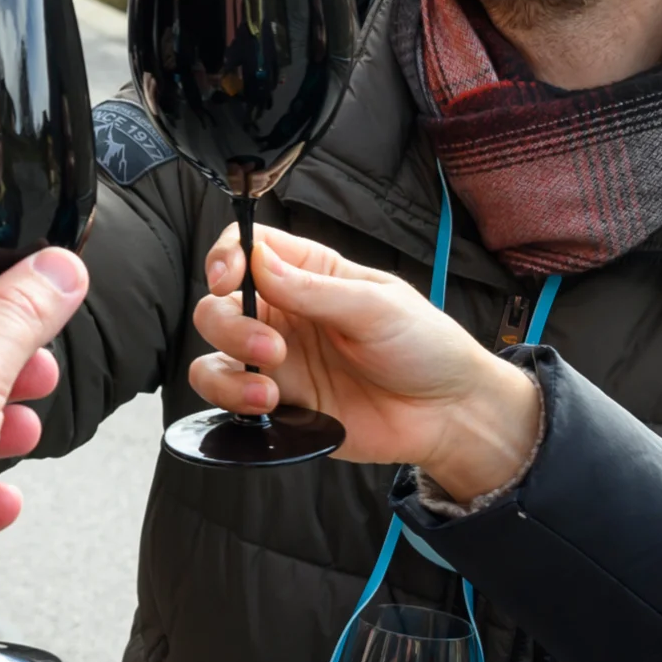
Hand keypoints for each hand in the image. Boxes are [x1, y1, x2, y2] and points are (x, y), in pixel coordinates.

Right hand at [189, 221, 541, 502]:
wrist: (447, 414)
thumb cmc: (425, 347)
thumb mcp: (376, 306)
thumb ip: (313, 288)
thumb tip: (256, 260)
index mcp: (310, 274)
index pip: (247, 247)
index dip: (226, 256)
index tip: (229, 278)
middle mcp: (285, 314)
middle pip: (218, 305)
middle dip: (229, 324)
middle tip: (272, 347)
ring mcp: (278, 361)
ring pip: (213, 355)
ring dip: (226, 372)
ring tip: (267, 390)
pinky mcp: (280, 403)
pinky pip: (230, 400)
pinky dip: (234, 402)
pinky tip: (269, 406)